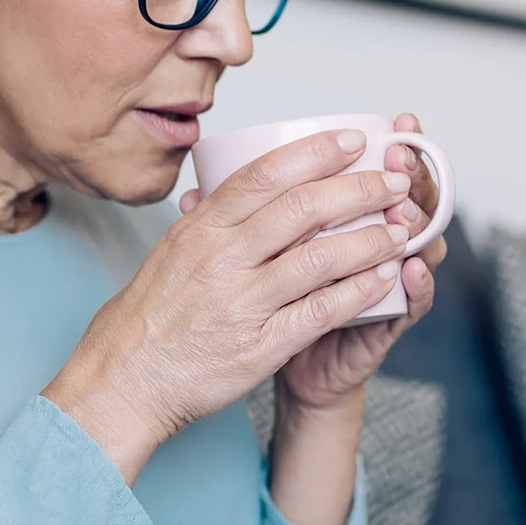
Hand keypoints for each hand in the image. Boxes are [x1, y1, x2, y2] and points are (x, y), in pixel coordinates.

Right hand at [42, 128, 416, 479]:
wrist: (123, 382)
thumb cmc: (147, 319)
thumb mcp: (170, 253)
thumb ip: (207, 221)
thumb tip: (227, 188)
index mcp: (200, 229)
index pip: (265, 174)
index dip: (317, 152)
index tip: (354, 141)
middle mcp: (220, 259)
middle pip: (302, 208)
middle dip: (359, 190)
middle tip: (393, 183)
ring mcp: (241, 303)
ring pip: (320, 258)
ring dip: (370, 240)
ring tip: (401, 229)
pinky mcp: (259, 346)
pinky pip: (320, 311)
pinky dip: (359, 290)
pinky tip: (384, 277)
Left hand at [268, 113, 445, 411]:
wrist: (294, 376)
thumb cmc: (273, 315)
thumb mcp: (256, 267)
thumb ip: (240, 229)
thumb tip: (193, 196)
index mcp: (345, 224)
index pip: (379, 175)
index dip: (392, 148)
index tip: (398, 120)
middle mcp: (373, 247)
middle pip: (407, 201)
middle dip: (407, 175)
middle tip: (402, 158)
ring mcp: (387, 285)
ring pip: (420, 246)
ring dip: (419, 224)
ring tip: (410, 208)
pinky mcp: (389, 326)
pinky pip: (413, 304)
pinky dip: (418, 285)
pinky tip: (413, 269)